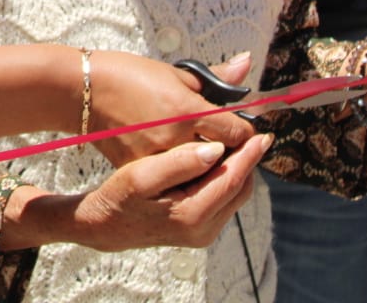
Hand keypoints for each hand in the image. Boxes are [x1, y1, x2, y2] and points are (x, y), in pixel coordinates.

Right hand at [2, 134, 271, 252]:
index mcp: (192, 215)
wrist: (104, 225)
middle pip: (240, 190)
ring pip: (234, 196)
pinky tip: (216, 159)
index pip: (232, 180)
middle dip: (248, 161)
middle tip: (251, 133)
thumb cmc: (118, 196)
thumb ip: (179, 162)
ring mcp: (203, 233)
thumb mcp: (141, 174)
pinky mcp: (198, 229)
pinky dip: (224, 178)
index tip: (262, 133)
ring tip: (236, 142)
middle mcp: (204, 230)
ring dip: (238, 169)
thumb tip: (215, 150)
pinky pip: (222, 200)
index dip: (249, 155)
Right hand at [86, 50, 256, 164]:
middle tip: (227, 138)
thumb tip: (246, 64)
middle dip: (231, 149)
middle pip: (226, 158)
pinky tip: (179, 157)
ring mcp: (159, 160)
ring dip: (208, 161)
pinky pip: (176, 178)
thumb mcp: (176, 72)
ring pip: (202, 172)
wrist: (82, 92)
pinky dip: (182, 170)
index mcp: (188, 111)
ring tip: (203, 146)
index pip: (240, 133)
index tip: (242, 125)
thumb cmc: (128, 75)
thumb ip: (216, 77)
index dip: (246, 129)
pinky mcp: (143, 171)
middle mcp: (177, 140)